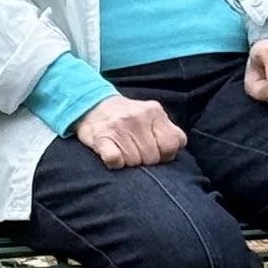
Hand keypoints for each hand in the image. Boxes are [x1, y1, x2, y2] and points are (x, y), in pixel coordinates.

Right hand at [72, 93, 186, 168]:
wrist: (92, 105)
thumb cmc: (128, 118)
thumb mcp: (152, 115)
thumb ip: (168, 131)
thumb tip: (174, 151)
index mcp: (155, 112)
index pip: (172, 144)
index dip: (165, 155)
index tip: (156, 152)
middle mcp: (137, 117)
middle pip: (153, 157)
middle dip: (146, 160)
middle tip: (136, 152)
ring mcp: (118, 126)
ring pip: (134, 161)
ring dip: (129, 163)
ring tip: (123, 151)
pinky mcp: (101, 137)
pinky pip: (115, 160)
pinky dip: (115, 163)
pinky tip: (114, 156)